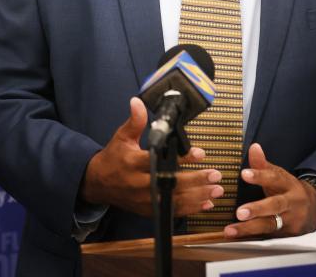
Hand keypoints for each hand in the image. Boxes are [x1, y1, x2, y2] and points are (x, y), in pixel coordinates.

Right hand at [81, 98, 221, 216]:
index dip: (180, 158)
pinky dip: (190, 209)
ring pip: (174, 201)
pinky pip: (172, 212)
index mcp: (132, 163)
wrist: (99, 183)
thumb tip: (137, 102)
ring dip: (198, 197)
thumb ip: (135, 121)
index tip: (199, 153)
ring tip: (216, 190)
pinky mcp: (148, 210)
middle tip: (215, 174)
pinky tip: (205, 203)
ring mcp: (144, 200)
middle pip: (170, 184)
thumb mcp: (121, 137)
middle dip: (195, 180)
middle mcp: (139, 184)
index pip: (159, 161)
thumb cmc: (113, 158)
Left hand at [224, 143, 315, 238]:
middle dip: (257, 209)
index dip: (260, 175)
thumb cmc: (287, 189)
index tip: (244, 174)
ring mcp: (291, 220)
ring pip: (271, 225)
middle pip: (275, 205)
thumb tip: (254, 147)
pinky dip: (253, 238)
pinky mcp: (288, 235)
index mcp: (288, 184)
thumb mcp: (278, 175)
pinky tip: (237, 239)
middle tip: (239, 212)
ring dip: (249, 228)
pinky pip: (269, 236)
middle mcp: (292, 202)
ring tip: (231, 230)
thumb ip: (262, 164)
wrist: (313, 208)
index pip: (274, 178)